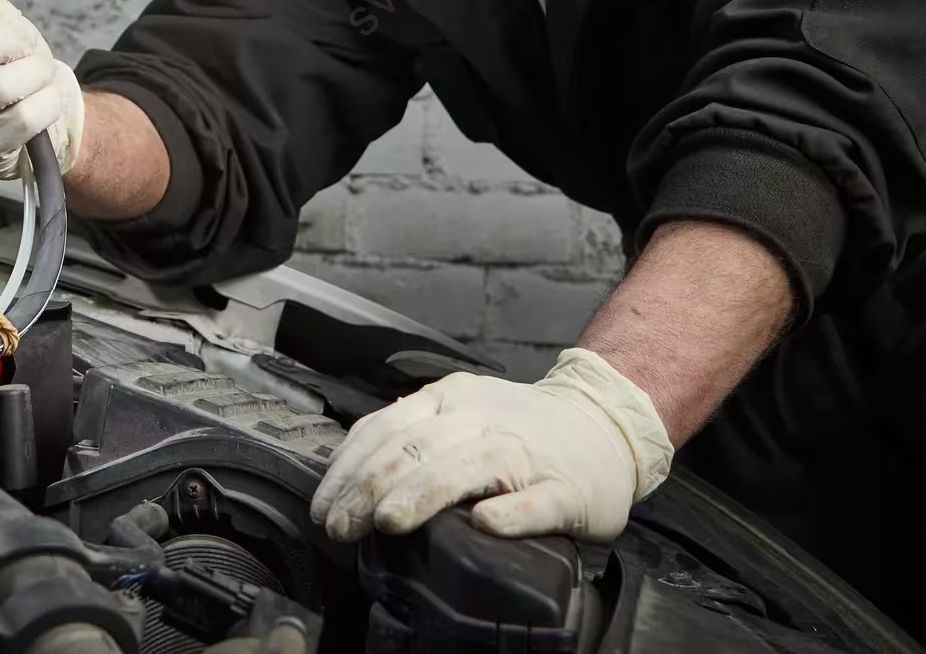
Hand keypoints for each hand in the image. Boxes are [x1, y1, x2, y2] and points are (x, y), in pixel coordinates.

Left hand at [309, 347, 673, 544]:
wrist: (602, 425)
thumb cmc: (520, 430)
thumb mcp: (459, 414)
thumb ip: (412, 437)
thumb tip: (348, 479)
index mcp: (451, 399)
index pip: (387, 428)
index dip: (349, 469)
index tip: (323, 507)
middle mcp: (483, 419)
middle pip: (418, 448)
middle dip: (370, 489)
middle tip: (341, 528)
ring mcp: (524, 453)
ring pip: (468, 467)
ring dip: (424, 494)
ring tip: (391, 521)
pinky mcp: (563, 490)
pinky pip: (535, 501)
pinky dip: (509, 513)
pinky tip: (486, 525)